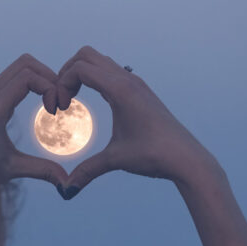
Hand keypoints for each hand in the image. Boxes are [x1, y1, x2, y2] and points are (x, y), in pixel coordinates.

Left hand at [0, 54, 67, 186]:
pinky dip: (31, 81)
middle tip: (59, 100)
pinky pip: (12, 76)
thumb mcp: (10, 169)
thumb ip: (41, 171)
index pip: (27, 77)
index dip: (49, 86)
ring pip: (18, 67)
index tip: (57, 109)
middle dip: (49, 77)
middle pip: (25, 63)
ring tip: (52, 100)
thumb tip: (67, 185)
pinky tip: (39, 102)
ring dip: (40, 77)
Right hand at [57, 46, 223, 198]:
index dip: (62, 84)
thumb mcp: (116, 160)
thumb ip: (87, 171)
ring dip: (81, 74)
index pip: (80, 68)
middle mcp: (128, 80)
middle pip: (87, 55)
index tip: (60, 108)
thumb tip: (66, 190)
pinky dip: (95, 79)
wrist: (187, 158)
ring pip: (100, 61)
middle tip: (61, 98)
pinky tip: (94, 101)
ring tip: (73, 99)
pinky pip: (111, 72)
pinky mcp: (140, 91)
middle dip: (67, 72)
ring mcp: (136, 83)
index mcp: (120, 89)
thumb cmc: (154, 155)